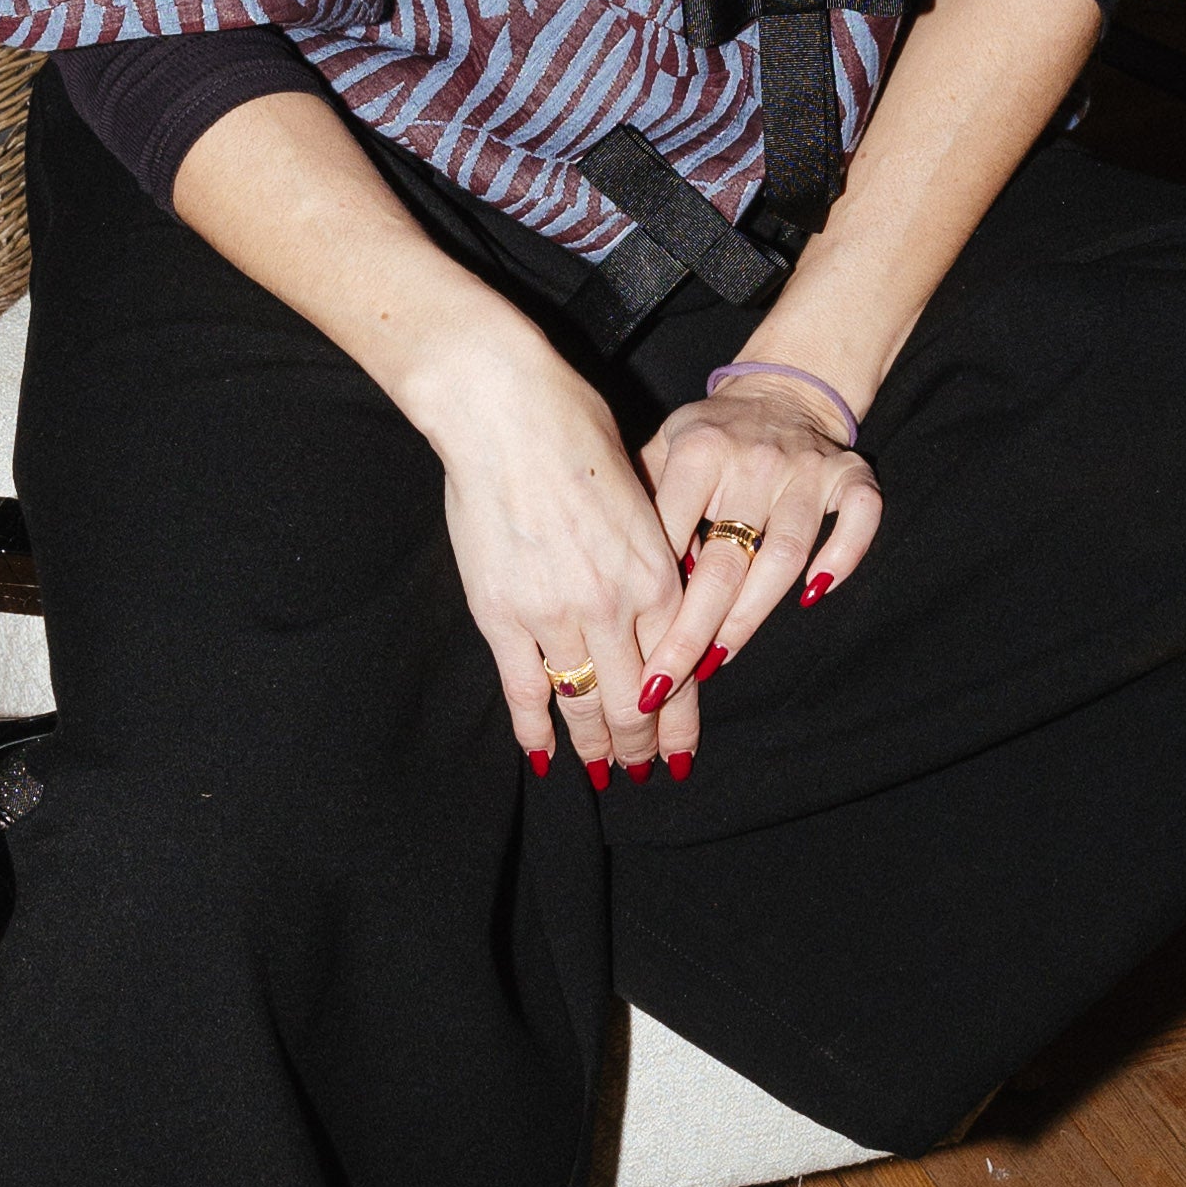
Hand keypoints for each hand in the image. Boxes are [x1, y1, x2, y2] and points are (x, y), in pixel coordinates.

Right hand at [404, 312, 699, 786]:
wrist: (507, 411)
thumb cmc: (576, 431)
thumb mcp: (639, 493)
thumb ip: (648, 552)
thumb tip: (654, 590)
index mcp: (657, 573)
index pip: (679, 668)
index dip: (681, 719)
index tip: (683, 751)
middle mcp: (615, 606)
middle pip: (635, 700)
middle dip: (642, 744)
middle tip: (645, 772)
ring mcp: (557, 616)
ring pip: (584, 704)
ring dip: (597, 748)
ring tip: (606, 776)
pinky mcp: (502, 616)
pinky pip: (524, 690)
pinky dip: (535, 730)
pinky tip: (543, 758)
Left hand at [623, 377, 879, 763]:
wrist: (782, 390)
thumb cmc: (709, 438)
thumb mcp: (663, 448)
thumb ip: (643, 503)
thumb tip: (615, 583)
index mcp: (700, 449)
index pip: (670, 531)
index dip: (650, 595)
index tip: (627, 649)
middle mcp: (755, 459)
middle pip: (725, 559)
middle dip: (692, 630)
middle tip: (665, 683)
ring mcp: (808, 469)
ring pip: (784, 554)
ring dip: (751, 614)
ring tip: (718, 658)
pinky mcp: (852, 476)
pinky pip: (859, 520)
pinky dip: (842, 558)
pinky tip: (814, 596)